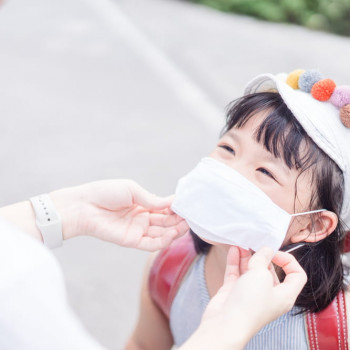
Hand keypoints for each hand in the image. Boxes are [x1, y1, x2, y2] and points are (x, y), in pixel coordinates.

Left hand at [50, 179, 188, 250]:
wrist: (83, 205)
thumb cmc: (105, 192)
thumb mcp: (132, 190)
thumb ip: (152, 199)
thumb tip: (172, 202)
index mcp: (143, 204)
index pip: (164, 208)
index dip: (176, 208)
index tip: (188, 205)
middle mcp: (143, 218)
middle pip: (166, 222)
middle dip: (179, 220)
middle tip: (191, 217)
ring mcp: (138, 230)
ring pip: (161, 234)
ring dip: (174, 231)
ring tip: (186, 225)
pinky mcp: (131, 240)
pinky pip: (151, 244)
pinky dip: (163, 241)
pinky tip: (172, 234)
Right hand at [183, 247, 306, 349]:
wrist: (225, 323)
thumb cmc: (250, 303)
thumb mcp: (261, 274)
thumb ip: (263, 258)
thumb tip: (266, 249)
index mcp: (284, 295)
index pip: (296, 275)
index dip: (288, 260)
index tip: (274, 253)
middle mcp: (269, 294)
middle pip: (270, 271)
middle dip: (263, 256)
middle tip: (254, 245)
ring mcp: (250, 293)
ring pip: (251, 270)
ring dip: (247, 256)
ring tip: (241, 244)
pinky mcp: (234, 292)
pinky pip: (236, 273)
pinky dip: (235, 261)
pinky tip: (233, 249)